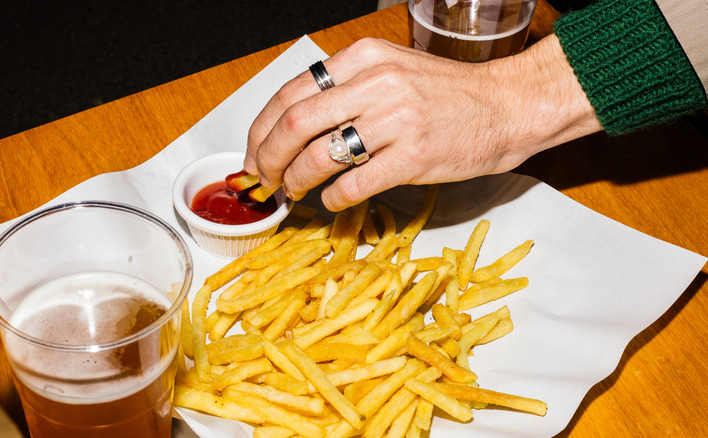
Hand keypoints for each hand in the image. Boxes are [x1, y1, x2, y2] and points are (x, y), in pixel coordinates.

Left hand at [245, 36, 600, 210]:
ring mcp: (395, 121)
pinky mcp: (413, 156)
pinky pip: (354, 184)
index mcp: (362, 58)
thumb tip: (293, 127)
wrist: (505, 106)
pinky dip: (333, 198)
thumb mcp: (390, 70)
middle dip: (267, 159)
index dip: (261, 130)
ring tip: (295, 191)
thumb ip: (344, 89)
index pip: (290, 93)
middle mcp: (374, 84)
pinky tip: (332, 201)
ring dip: (295, 181)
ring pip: (318, 156)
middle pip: (294, 125)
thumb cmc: (446, 93)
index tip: (255, 153)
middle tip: (264, 179)